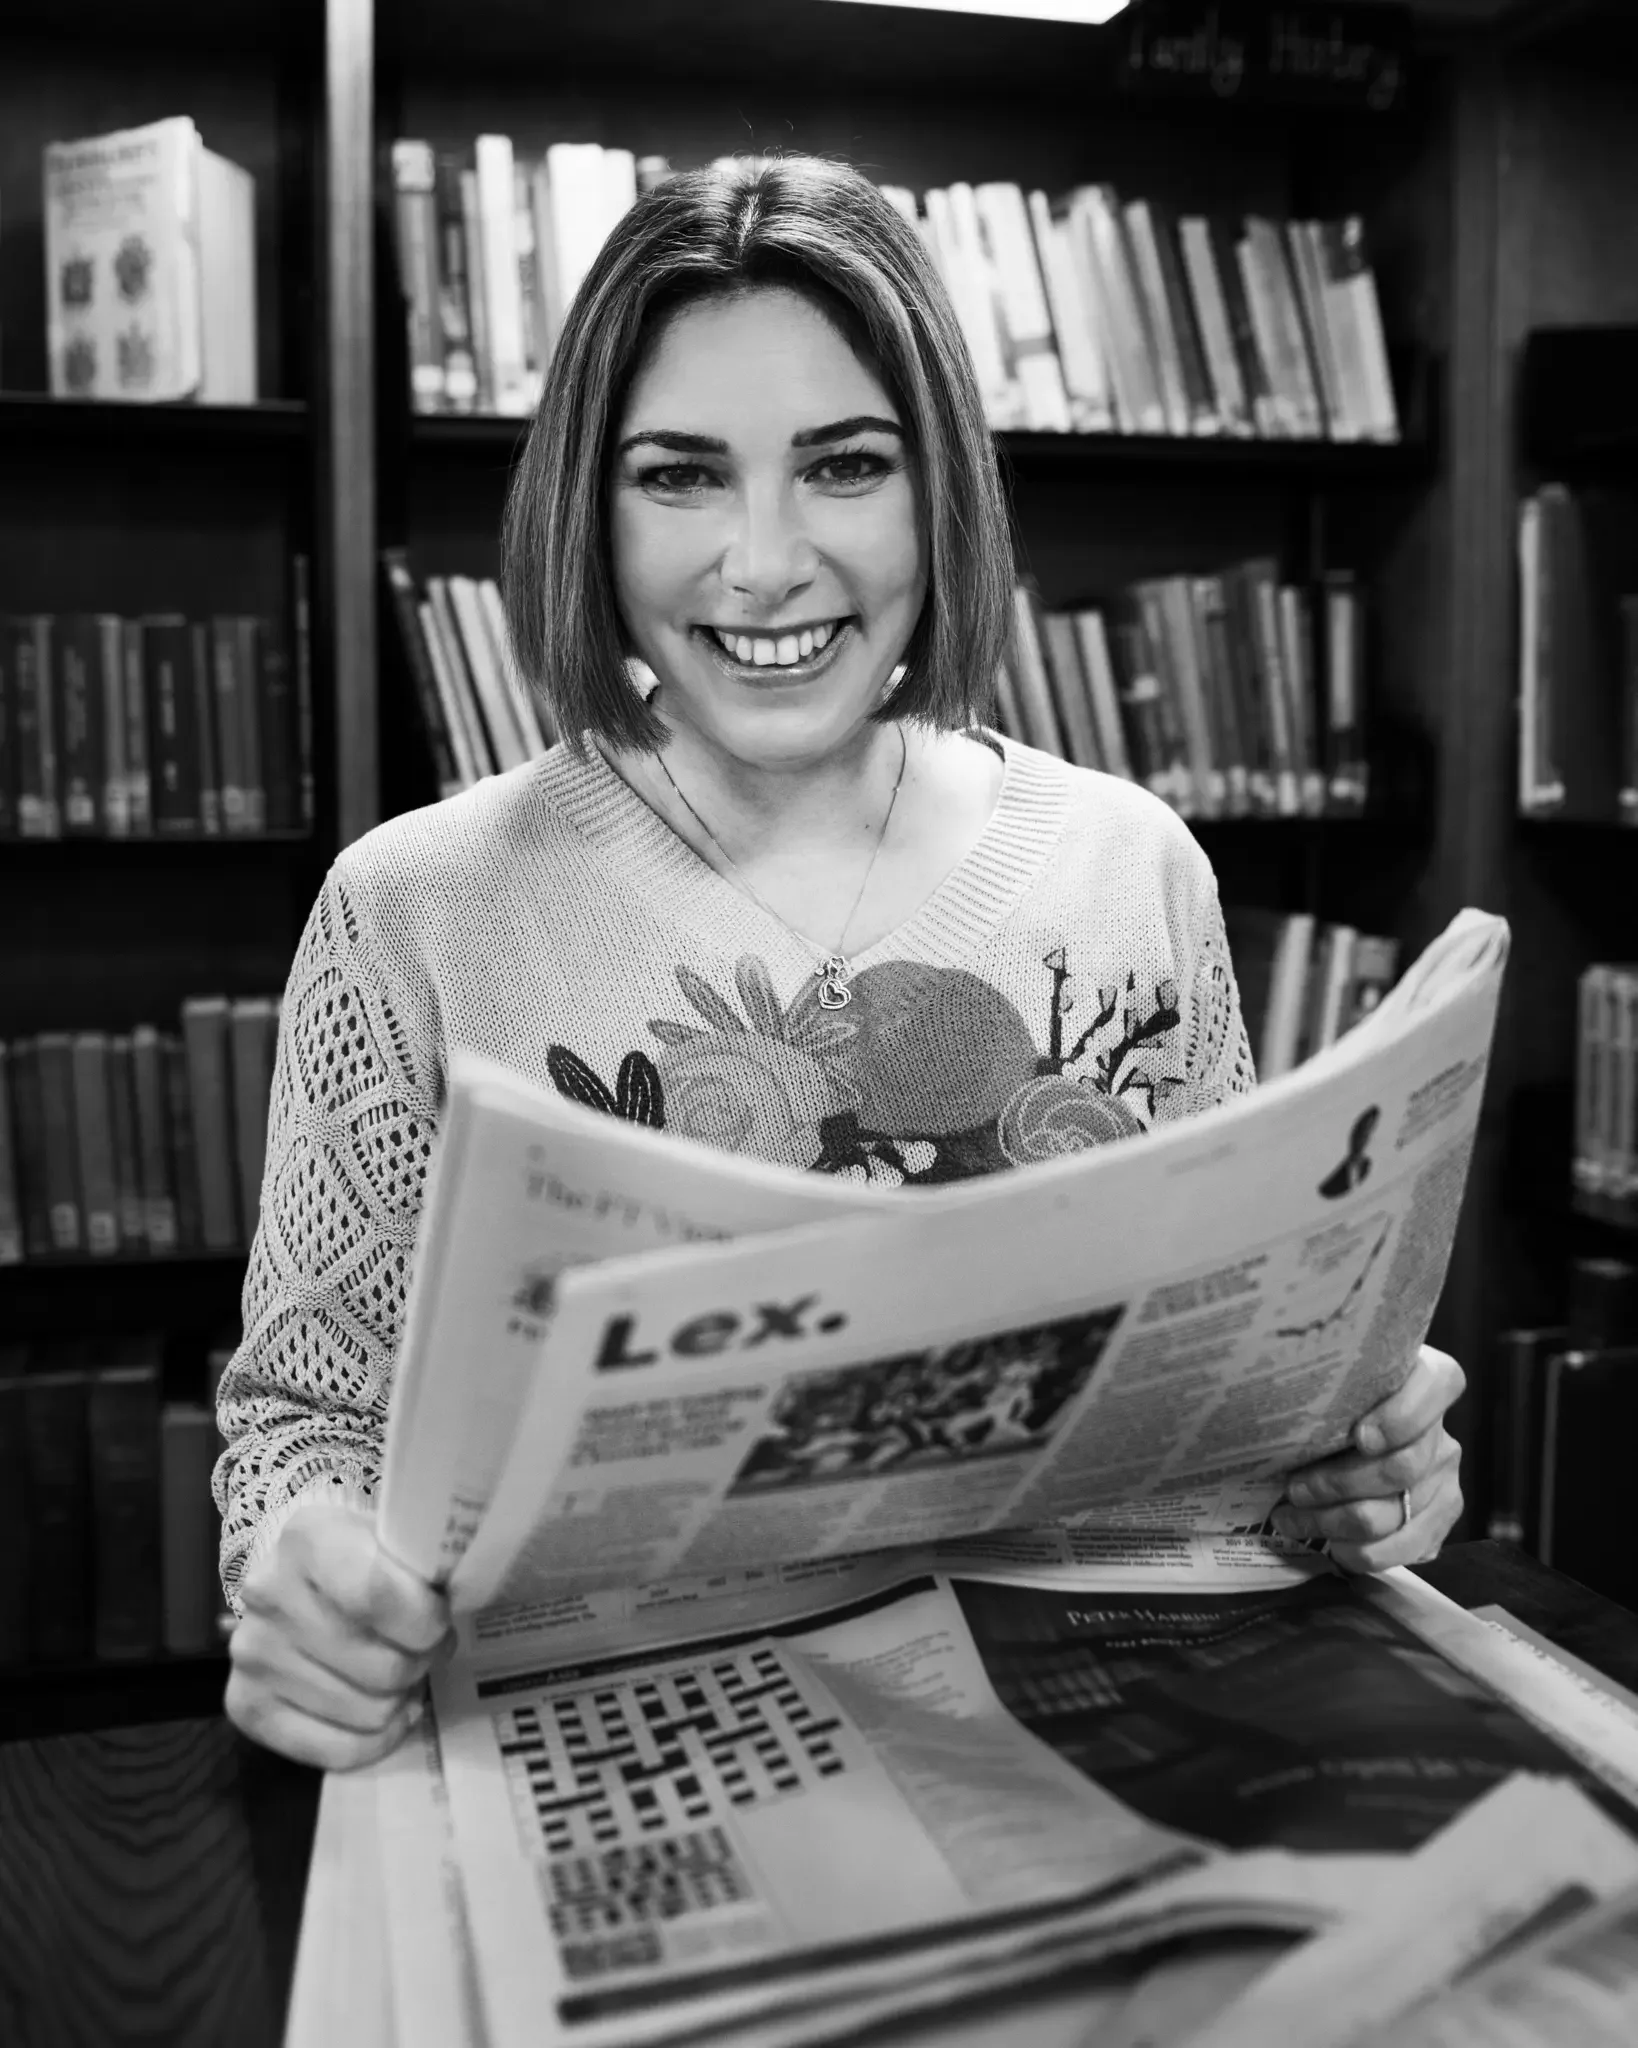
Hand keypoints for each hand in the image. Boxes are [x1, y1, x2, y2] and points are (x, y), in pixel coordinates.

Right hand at [225, 1499, 451, 1770]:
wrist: (301, 1574)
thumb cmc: (365, 1555)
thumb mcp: (395, 1539)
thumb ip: (425, 1568)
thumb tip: (454, 1623)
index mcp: (310, 1537)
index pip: (378, 1597)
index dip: (427, 1622)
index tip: (441, 1620)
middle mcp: (269, 1594)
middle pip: (383, 1668)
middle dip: (421, 1663)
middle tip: (423, 1649)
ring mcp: (252, 1655)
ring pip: (369, 1713)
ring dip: (400, 1699)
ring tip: (398, 1671)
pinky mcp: (245, 1706)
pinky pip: (337, 1751)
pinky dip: (376, 1740)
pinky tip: (386, 1713)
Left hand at [1272, 1344, 1464, 1572]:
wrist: (1347, 1448)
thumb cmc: (1330, 1410)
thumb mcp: (1330, 1389)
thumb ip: (1326, 1389)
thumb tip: (1277, 1407)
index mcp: (1428, 1382)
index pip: (1437, 1387)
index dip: (1402, 1416)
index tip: (1359, 1436)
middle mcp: (1443, 1435)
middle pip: (1402, 1467)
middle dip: (1338, 1483)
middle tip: (1294, 1487)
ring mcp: (1444, 1482)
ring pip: (1393, 1515)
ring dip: (1333, 1521)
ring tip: (1291, 1517)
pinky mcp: (1438, 1523)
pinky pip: (1403, 1550)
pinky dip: (1358, 1551)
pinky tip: (1327, 1542)